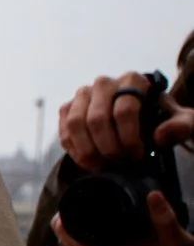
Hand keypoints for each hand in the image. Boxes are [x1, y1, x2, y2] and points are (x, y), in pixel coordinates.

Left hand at [57, 190, 193, 245]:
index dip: (66, 211)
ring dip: (74, 231)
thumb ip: (163, 218)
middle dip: (70, 218)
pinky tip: (93, 233)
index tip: (76, 199)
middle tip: (84, 203)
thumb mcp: (171, 241)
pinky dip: (79, 242)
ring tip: (88, 215)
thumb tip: (154, 195)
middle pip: (63, 236)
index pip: (64, 230)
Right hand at [59, 71, 191, 169]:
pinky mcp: (68, 108)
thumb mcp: (183, 121)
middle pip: (97, 119)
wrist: (142, 116)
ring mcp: (82, 94)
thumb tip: (159, 136)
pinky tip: (88, 161)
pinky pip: (64, 130)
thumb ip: (181, 126)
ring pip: (76, 124)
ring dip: (87, 150)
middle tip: (118, 164)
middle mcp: (104, 83)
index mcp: (133, 80)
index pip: (125, 110)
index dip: (129, 138)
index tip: (136, 156)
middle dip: (107, 148)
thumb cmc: (162, 118)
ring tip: (101, 166)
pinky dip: (74, 150)